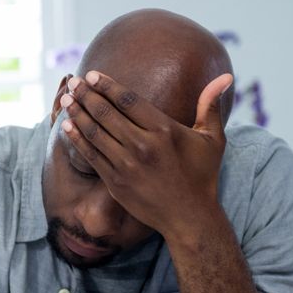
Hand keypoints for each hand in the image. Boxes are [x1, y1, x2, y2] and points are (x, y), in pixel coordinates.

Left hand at [59, 70, 233, 239]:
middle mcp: (143, 146)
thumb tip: (226, 75)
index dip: (107, 85)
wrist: (189, 217)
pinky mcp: (115, 182)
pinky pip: (91, 155)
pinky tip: (67, 125)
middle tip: (73, 82)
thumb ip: (210, 106)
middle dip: (86, 95)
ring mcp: (127, 165)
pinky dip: (77, 138)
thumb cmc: (202, 176)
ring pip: (95, 133)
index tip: (92, 75)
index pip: (128, 100)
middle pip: (107, 113)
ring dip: (77, 113)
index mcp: (164, 130)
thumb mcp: (212, 140)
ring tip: (66, 98)